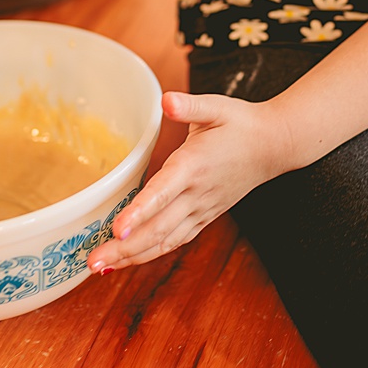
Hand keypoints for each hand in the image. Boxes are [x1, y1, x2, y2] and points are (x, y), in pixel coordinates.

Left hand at [86, 91, 289, 272]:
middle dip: (125, 247)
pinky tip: (127, 261)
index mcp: (195, 165)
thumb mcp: (217, 107)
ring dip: (133, 256)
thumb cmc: (242, 124)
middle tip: (92, 260)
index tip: (117, 229)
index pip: (164, 192)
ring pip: (166, 240)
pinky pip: (176, 240)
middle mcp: (197, 193)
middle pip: (159, 227)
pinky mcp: (205, 216)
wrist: (274, 145)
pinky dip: (151, 253)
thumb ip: (190, 106)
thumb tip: (167, 100)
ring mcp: (202, 209)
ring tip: (100, 267)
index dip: (140, 212)